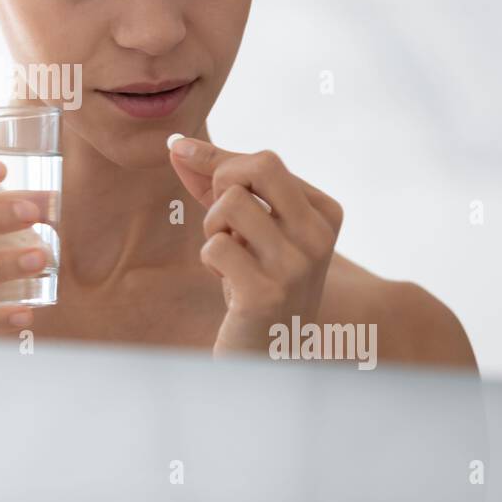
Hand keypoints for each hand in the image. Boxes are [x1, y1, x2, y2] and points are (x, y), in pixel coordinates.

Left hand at [168, 137, 342, 356]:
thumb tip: (176, 144)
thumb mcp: (245, 226)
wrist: (267, 357)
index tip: (196, 173)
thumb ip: (216, 182)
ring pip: (231, 203)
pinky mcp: (266, 294)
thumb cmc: (253, 281)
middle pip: (258, 166)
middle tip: (224, 220)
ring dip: (214, 228)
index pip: (265, 159)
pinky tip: (228, 283)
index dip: (221, 165)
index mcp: (324, 214)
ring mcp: (296, 266)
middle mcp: (318, 237)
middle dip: (222, 184)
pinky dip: (210, 260)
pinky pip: (216, 246)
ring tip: (228, 256)